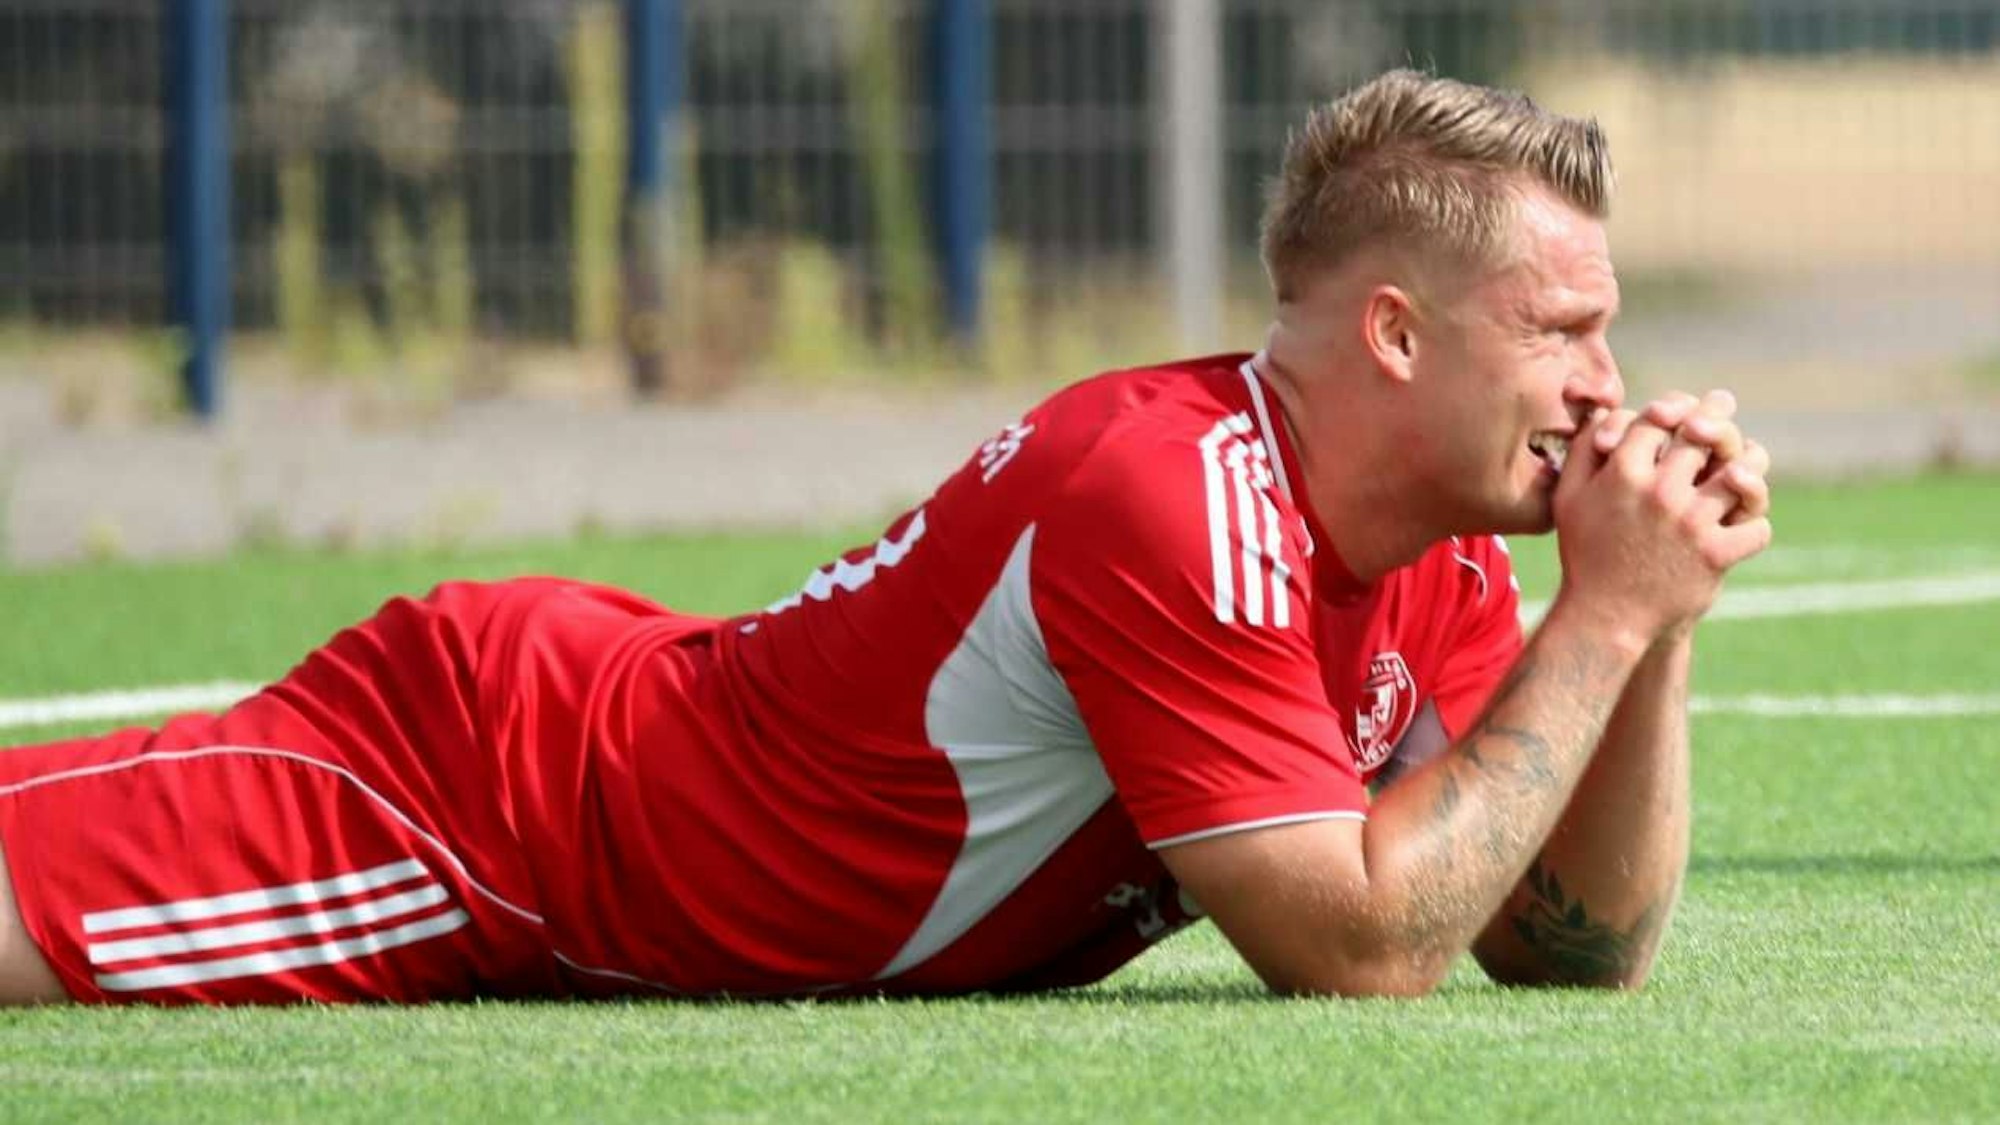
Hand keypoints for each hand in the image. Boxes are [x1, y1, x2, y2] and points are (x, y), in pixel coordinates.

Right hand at [1552, 406, 1772, 646]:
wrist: (1604, 619)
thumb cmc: (1587, 554)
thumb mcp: (1569, 499)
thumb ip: (1584, 451)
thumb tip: (1604, 412)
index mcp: (1621, 475)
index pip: (1657, 419)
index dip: (1673, 406)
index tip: (1684, 406)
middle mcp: (1658, 493)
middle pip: (1703, 434)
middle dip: (1717, 416)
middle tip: (1724, 404)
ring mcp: (1690, 523)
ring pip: (1742, 474)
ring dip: (1749, 467)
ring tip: (1749, 463)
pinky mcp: (1714, 555)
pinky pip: (1756, 527)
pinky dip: (1754, 525)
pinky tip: (1744, 525)